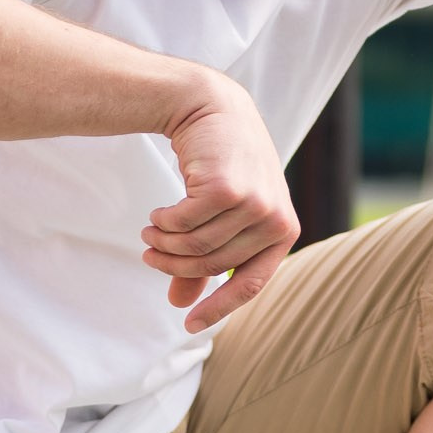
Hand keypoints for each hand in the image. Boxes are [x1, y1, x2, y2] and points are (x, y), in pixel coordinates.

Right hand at [141, 78, 299, 331]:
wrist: (213, 107)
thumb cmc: (222, 163)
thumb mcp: (223, 212)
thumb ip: (204, 257)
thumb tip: (180, 303)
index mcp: (282, 232)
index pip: (250, 285)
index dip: (217, 309)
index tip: (188, 325)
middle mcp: (275, 221)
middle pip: (212, 265)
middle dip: (174, 265)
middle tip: (149, 255)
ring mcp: (256, 204)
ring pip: (196, 246)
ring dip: (165, 243)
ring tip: (150, 232)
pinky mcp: (228, 189)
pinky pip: (184, 224)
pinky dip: (164, 223)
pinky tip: (157, 213)